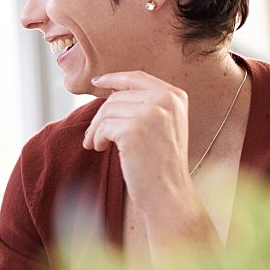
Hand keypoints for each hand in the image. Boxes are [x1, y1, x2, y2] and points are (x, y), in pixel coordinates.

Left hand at [85, 70, 190, 211]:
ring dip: (96, 129)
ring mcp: (151, 113)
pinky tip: (100, 148)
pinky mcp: (134, 129)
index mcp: (174, 96)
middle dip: (101, 116)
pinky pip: (103, 127)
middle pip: (116, 96)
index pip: (136, 77)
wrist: (169, 192)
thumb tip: (110, 89)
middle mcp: (166, 100)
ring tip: (98, 144)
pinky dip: (96, 138)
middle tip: (94, 136)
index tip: (97, 82)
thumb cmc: (160, 161)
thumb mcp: (162, 124)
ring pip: (106, 111)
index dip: (113, 78)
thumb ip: (145, 103)